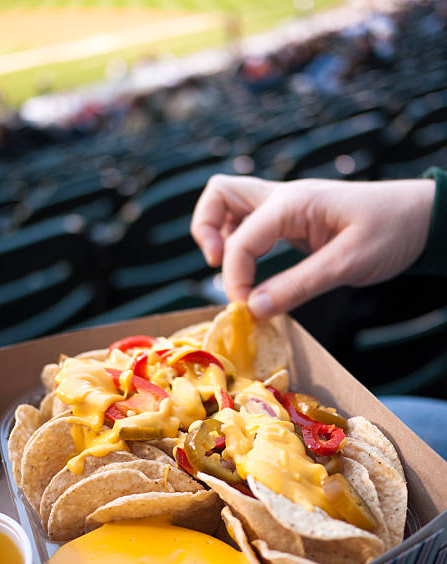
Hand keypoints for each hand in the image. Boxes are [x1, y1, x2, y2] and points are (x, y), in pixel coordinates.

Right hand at [191, 175, 434, 317]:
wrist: (419, 216)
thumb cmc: (391, 231)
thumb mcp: (347, 263)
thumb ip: (297, 286)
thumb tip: (253, 309)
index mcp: (293, 203)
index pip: (242, 238)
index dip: (235, 276)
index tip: (246, 308)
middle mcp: (282, 197)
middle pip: (220, 193)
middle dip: (206, 229)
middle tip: (218, 265)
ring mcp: (286, 205)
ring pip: (230, 203)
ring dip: (219, 232)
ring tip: (229, 267)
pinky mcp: (293, 218)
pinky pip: (251, 221)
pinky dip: (240, 240)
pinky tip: (253, 266)